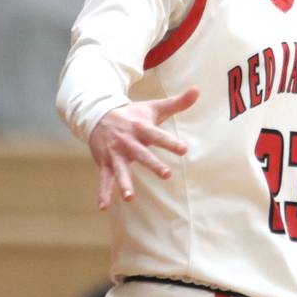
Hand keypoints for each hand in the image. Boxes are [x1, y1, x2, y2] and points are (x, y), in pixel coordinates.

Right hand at [88, 86, 198, 209]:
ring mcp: (115, 154)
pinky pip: (104, 179)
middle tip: (167, 174)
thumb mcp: (154, 108)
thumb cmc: (133, 114)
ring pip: (120, 170)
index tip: (184, 149)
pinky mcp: (105, 163)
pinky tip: (104, 207)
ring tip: (129, 198)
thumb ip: (177, 102)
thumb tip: (198, 89)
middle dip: (153, 165)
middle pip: (142, 154)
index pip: (158, 135)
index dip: (170, 142)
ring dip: (124, 183)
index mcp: (141, 127)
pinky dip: (103, 193)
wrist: (98, 115)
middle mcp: (128, 141)